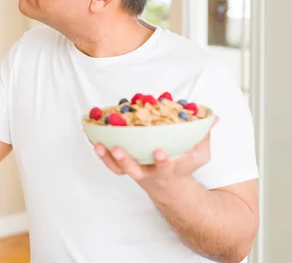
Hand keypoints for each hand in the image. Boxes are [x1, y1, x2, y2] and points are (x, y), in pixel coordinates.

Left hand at [93, 116, 219, 192]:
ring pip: (119, 168)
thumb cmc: (184, 165)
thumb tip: (214, 116)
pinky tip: (91, 137)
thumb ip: (204, 135)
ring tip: (99, 144)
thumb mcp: (199, 154)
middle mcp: (149, 173)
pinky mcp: (124, 168)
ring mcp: (135, 172)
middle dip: (126, 161)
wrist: (170, 188)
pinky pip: (109, 162)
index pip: (167, 166)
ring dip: (107, 157)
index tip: (160, 152)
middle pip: (135, 170)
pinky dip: (100, 152)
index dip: (164, 161)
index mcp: (169, 170)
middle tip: (118, 149)